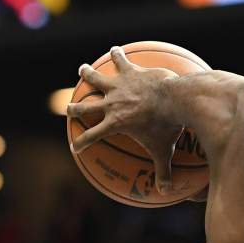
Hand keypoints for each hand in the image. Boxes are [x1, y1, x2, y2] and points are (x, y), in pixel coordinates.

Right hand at [67, 46, 185, 193]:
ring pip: (96, 79)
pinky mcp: (129, 71)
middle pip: (85, 107)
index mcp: (114, 124)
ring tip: (83, 69)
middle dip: (74, 108)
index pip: (91, 137)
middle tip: (69, 107)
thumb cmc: (168, 126)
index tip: (75, 148)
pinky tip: (115, 49)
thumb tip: (167, 193)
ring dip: (88, 74)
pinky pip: (120, 61)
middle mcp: (110, 104)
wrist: (174, 99)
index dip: (82, 143)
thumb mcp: (165, 151)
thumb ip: (164, 171)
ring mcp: (118, 86)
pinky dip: (117, 55)